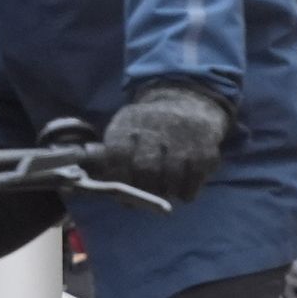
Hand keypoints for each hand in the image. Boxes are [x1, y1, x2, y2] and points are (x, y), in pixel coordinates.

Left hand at [98, 79, 234, 203]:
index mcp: (131, 121)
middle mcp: (158, 125)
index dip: (118, 176)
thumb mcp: (125, 130)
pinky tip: (182, 191)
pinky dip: (187, 191)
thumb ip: (107, 152)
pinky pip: (195, 178)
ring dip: (166, 191)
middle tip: (144, 194)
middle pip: (145, 167)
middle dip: (143, 187)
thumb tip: (90, 163)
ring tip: (164, 191)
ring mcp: (185, 136)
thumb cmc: (150, 127)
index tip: (122, 189)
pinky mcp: (207, 147)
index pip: (118, 153)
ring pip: (172, 175)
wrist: (191, 103)